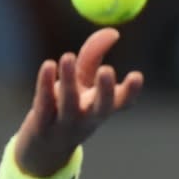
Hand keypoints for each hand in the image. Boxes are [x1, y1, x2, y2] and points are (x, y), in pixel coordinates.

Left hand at [15, 28, 143, 176]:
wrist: (43, 147)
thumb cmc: (69, 106)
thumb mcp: (83, 81)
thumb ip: (95, 55)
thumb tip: (112, 31)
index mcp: (103, 109)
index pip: (123, 102)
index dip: (131, 91)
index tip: (137, 75)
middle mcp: (88, 118)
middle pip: (100, 107)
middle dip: (105, 90)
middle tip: (107, 70)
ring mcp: (65, 123)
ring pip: (68, 102)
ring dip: (69, 79)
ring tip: (67, 56)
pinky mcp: (41, 123)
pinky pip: (44, 102)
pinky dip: (45, 83)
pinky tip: (48, 66)